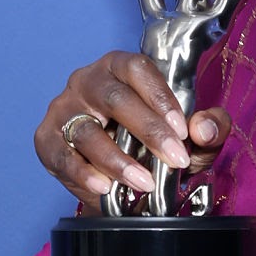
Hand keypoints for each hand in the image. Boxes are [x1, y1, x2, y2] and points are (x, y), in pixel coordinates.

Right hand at [35, 52, 231, 207]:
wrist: (121, 184)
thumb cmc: (154, 147)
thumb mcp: (190, 140)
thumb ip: (209, 129)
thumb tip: (205, 128)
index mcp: (120, 68)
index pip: (137, 68)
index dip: (160, 97)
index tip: (182, 129)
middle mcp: (87, 81)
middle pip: (114, 97)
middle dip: (148, 130)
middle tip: (175, 159)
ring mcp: (64, 109)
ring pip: (87, 130)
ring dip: (117, 160)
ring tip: (144, 182)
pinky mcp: (46, 139)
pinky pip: (61, 155)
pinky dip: (84, 173)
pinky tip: (104, 187)